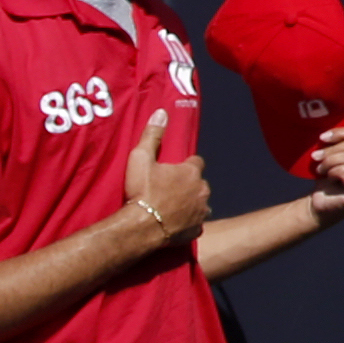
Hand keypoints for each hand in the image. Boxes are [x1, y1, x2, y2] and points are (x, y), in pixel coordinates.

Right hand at [127, 112, 211, 238]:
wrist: (141, 226)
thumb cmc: (141, 191)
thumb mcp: (141, 158)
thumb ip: (152, 135)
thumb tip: (161, 113)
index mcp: (191, 172)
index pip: (196, 162)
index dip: (185, 165)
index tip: (173, 170)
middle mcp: (202, 190)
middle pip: (199, 183)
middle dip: (188, 185)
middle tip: (168, 190)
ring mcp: (201, 211)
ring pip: (200, 203)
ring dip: (191, 203)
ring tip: (172, 207)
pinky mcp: (197, 229)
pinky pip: (196, 223)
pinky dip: (188, 222)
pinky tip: (175, 223)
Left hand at [306, 125, 343, 215]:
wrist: (323, 203)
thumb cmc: (334, 176)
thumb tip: (341, 114)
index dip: (343, 132)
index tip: (324, 137)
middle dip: (334, 148)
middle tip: (317, 155)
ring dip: (330, 160)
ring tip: (321, 167)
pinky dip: (331, 171)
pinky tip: (327, 177)